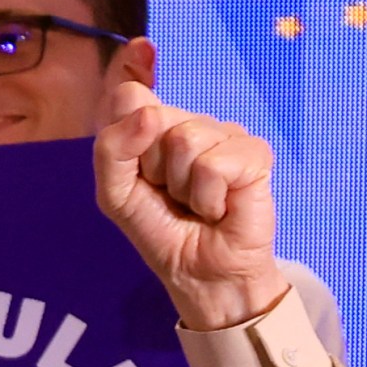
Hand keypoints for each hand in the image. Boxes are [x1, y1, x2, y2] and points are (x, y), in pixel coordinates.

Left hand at [94, 82, 287, 329]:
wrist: (201, 273)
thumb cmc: (161, 230)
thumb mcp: (116, 194)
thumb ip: (111, 150)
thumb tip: (148, 114)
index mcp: (156, 123)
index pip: (130, 94)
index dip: (127, 123)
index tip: (140, 150)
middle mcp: (191, 121)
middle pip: (154, 117)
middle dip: (152, 168)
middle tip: (170, 195)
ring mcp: (225, 133)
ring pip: (185, 139)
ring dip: (182, 186)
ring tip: (195, 203)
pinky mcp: (254, 154)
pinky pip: (214, 164)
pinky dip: (208, 197)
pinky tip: (219, 207)